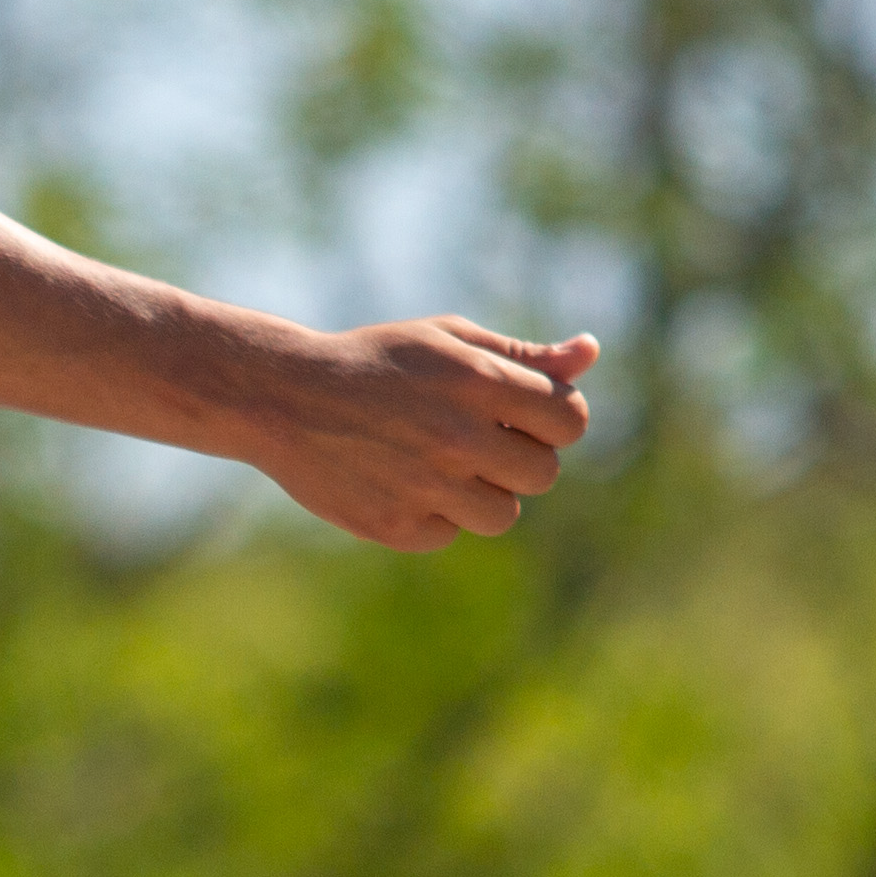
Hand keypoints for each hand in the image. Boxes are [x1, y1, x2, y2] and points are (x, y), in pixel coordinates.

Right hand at [232, 320, 601, 548]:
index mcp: (479, 381)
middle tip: (478, 441)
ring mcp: (428, 487)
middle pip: (544, 473)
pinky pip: (449, 534)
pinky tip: (401, 482)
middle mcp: (459, 436)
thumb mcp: (449, 342)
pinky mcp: (398, 526)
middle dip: (521, 458)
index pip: (569, 421)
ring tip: (444, 466)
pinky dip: (435, 515)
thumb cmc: (379, 362)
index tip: (524, 417)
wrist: (285, 398)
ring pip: (503, 516)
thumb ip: (522, 356)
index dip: (554, 421)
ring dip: (484, 495)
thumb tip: (590, 353)